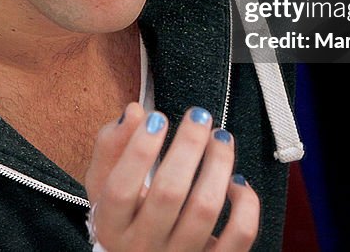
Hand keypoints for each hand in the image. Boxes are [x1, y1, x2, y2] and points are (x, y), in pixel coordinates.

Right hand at [84, 103, 259, 250]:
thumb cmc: (126, 213)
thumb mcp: (103, 183)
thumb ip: (112, 146)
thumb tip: (135, 112)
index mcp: (111, 227)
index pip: (120, 189)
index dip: (139, 149)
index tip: (155, 117)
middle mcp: (143, 247)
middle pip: (169, 193)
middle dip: (188, 145)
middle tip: (198, 116)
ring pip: (206, 208)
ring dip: (218, 163)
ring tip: (220, 137)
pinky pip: (240, 234)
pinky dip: (245, 204)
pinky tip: (236, 182)